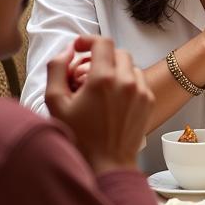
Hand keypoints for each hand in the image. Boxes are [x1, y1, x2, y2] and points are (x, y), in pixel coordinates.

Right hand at [44, 36, 153, 173]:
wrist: (108, 164)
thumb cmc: (79, 137)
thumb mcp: (55, 102)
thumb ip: (57, 70)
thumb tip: (67, 51)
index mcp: (103, 79)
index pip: (102, 42)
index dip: (88, 40)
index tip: (79, 48)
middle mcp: (126, 81)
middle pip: (117, 52)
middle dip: (101, 57)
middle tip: (86, 72)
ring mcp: (141, 91)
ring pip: (130, 66)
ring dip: (115, 70)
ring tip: (100, 88)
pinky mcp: (149, 101)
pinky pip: (139, 81)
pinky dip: (127, 83)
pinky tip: (113, 99)